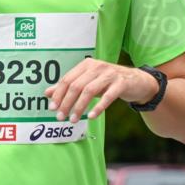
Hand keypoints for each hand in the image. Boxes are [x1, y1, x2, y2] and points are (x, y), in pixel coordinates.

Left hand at [45, 59, 159, 122]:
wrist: (137, 81)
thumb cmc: (107, 83)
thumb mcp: (87, 83)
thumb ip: (68, 87)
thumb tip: (47, 93)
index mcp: (86, 65)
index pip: (66, 80)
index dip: (58, 95)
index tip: (52, 108)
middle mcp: (97, 66)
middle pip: (76, 86)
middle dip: (66, 103)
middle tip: (61, 117)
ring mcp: (110, 74)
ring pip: (89, 91)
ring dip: (79, 107)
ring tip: (73, 120)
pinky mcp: (122, 83)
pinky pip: (108, 96)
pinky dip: (99, 107)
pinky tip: (92, 117)